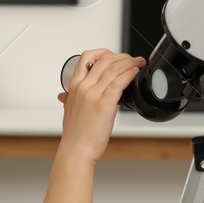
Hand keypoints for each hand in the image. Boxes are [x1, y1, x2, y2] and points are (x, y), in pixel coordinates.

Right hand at [55, 49, 145, 164]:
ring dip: (130, 62)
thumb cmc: (75, 133)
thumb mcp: (68, 110)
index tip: (115, 55)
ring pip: (114, 68)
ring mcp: (93, 95)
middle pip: (104, 60)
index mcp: (74, 86)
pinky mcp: (105, 105)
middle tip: (133, 59)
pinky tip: (135, 73)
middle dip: (122, 55)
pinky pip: (119, 82)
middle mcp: (83, 87)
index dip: (104, 52)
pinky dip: (130, 74)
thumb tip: (64, 96)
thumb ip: (69, 99)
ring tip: (138, 63)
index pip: (87, 57)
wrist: (76, 150)